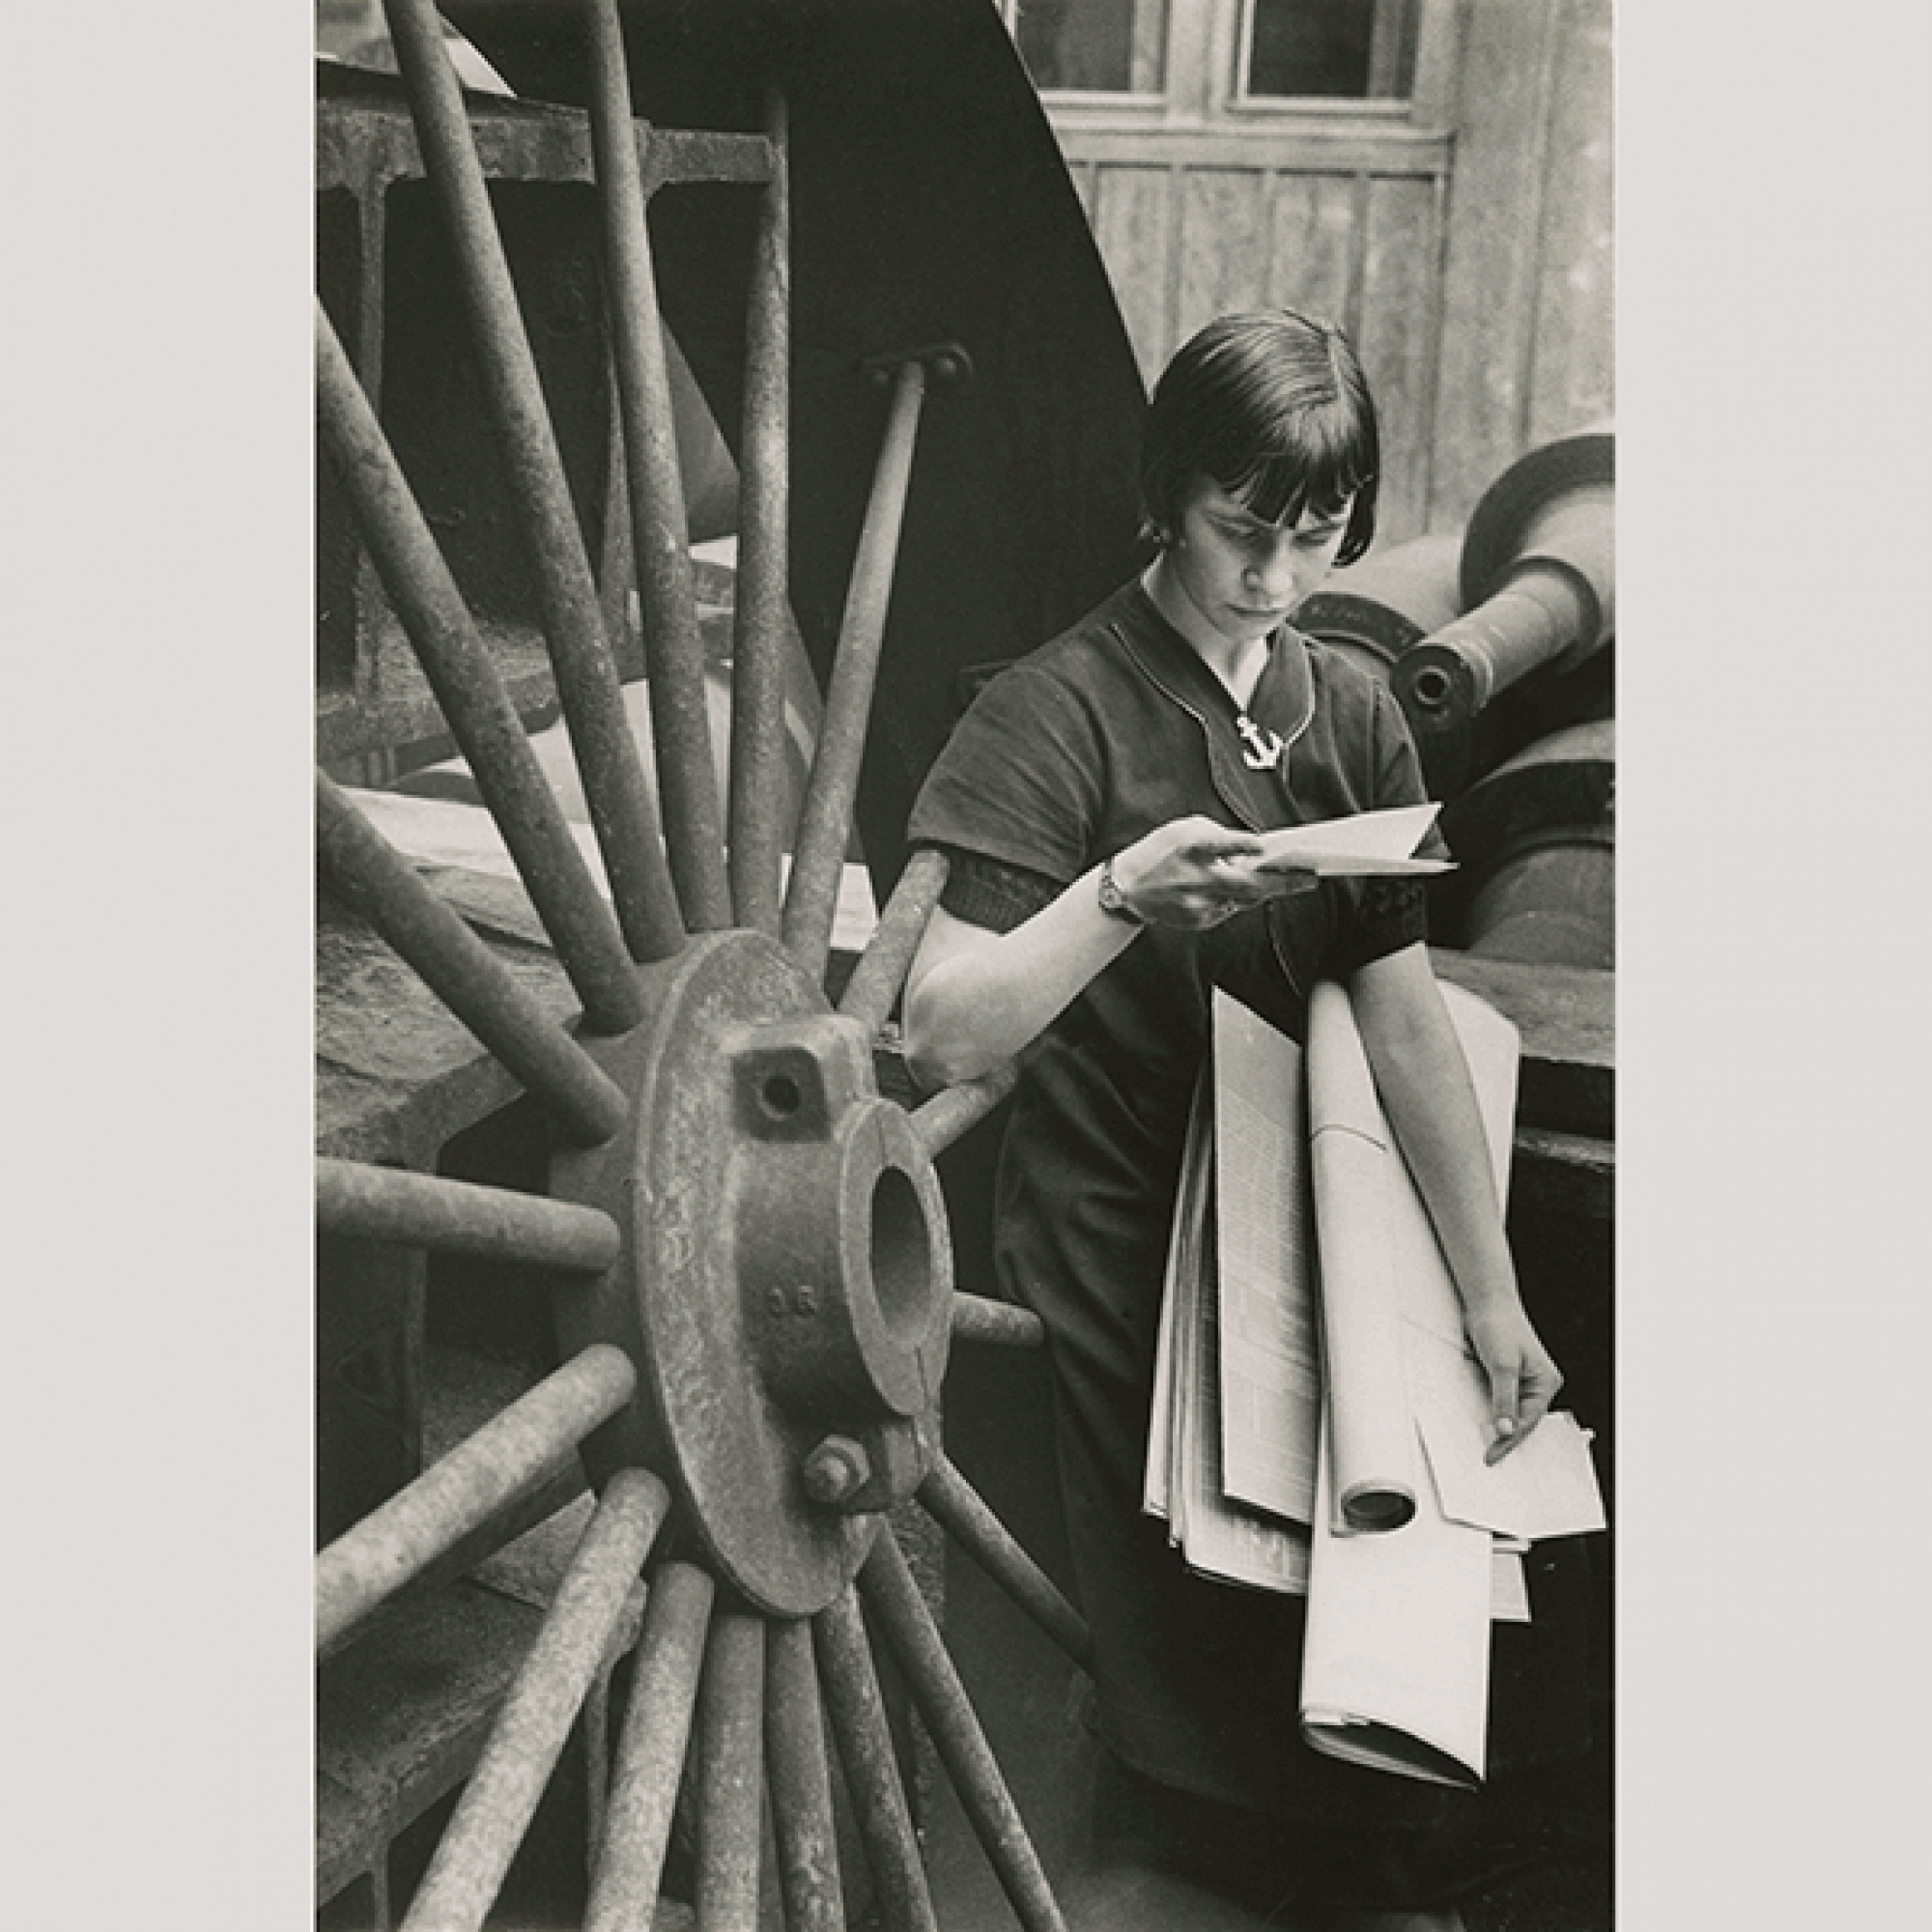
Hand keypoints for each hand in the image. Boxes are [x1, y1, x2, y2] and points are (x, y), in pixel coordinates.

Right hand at [1110, 816, 1317, 929]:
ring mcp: (1198, 903)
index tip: (1264, 847)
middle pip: (1246, 884)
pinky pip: (1229, 909)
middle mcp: (1195, 878)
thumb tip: (1252, 847)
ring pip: (1245, 900)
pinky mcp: (1200, 920)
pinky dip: (1239, 898)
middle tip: (1310, 880)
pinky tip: (1241, 890)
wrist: (1128, 889)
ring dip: (1267, 890)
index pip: (1220, 846)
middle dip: (1282, 883)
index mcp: (1190, 848)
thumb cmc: (1160, 852)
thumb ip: (1217, 834)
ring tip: (1290, 881)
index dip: (1242, 846)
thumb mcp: (1184, 829)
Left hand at [1461, 1296, 1562, 1461]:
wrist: (1486, 1302)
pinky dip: (1489, 1411)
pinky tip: (1479, 1421)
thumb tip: (1505, 1428)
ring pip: (1509, 1411)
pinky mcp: (1505, 1375)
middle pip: (1521, 1419)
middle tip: (1487, 1456)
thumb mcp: (1502, 1365)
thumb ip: (1503, 1398)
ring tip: (1483, 1445)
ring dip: (1497, 1425)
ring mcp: (1521, 1380)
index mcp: (1545, 1382)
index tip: (1492, 1455)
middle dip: (1505, 1437)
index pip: (1527, 1421)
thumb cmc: (1499, 1325)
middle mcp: (1537, 1384)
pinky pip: (1498, 1399)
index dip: (1509, 1440)